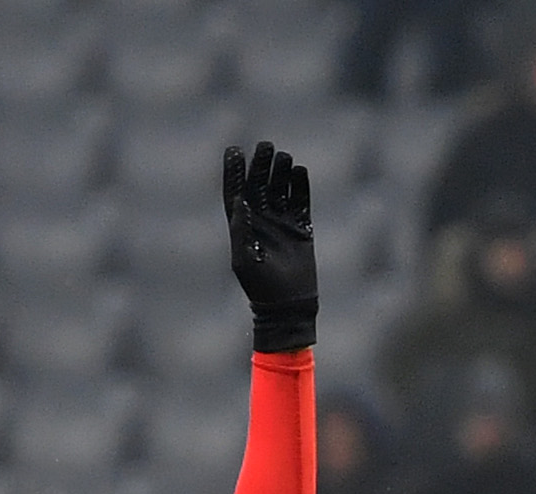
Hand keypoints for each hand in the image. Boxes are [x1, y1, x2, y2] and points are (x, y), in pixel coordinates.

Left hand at [221, 139, 317, 352]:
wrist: (288, 305)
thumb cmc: (261, 286)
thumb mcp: (244, 259)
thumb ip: (241, 229)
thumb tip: (239, 200)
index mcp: (242, 225)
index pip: (235, 191)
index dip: (234, 170)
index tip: (234, 150)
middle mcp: (261, 220)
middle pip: (259, 184)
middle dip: (261, 164)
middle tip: (266, 146)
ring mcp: (282, 223)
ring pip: (280, 188)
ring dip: (281, 171)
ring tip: (284, 156)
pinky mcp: (302, 228)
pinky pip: (301, 200)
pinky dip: (301, 186)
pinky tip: (300, 171)